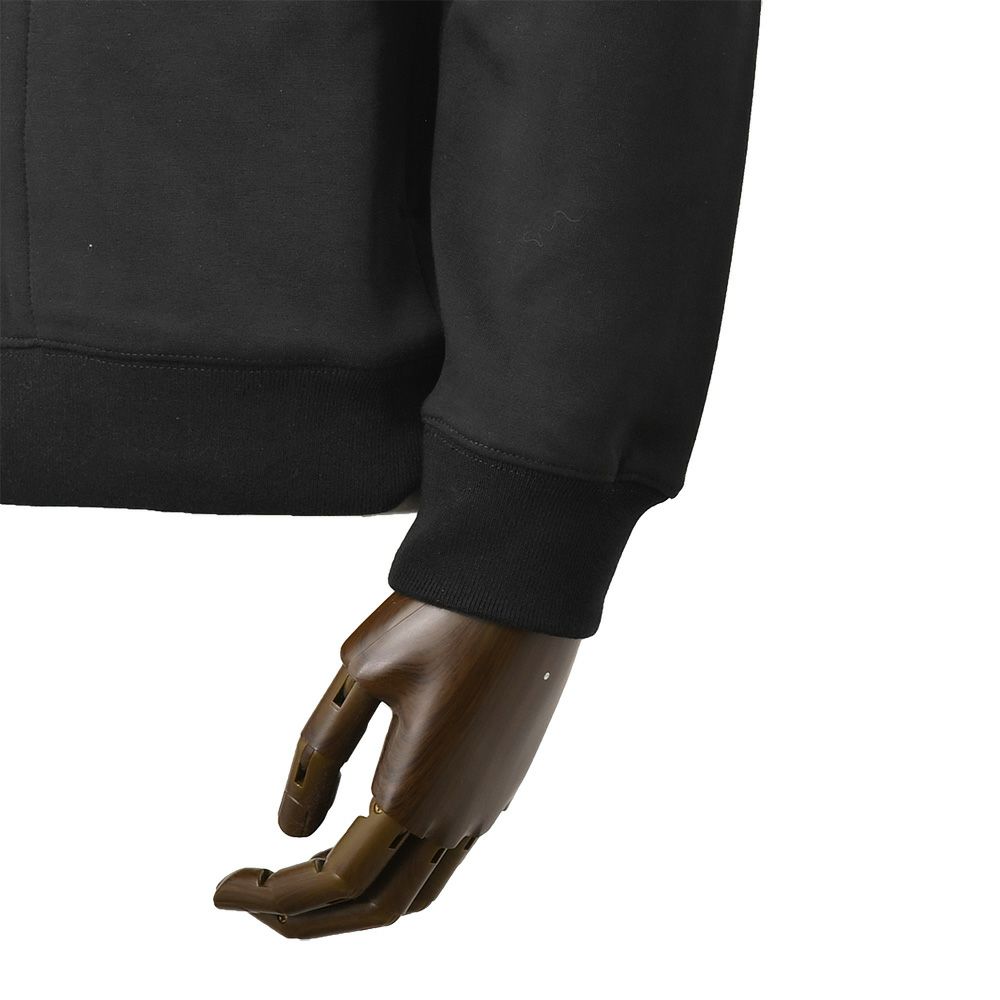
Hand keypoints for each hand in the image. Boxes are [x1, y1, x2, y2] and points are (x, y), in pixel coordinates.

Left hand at [214, 592, 579, 936]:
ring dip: (354, 902)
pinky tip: (366, 839)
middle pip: (374, 907)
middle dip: (305, 917)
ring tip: (304, 880)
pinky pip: (443, 860)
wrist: (529, 589)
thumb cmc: (442, 619)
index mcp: (415, 794)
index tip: (219, 890)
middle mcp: (455, 817)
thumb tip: (290, 829)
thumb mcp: (362, 672)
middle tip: (251, 900)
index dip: (269, 895)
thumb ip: (322, 755)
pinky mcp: (498, 786)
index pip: (332, 879)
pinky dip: (395, 874)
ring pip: (414, 893)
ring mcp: (484, 806)